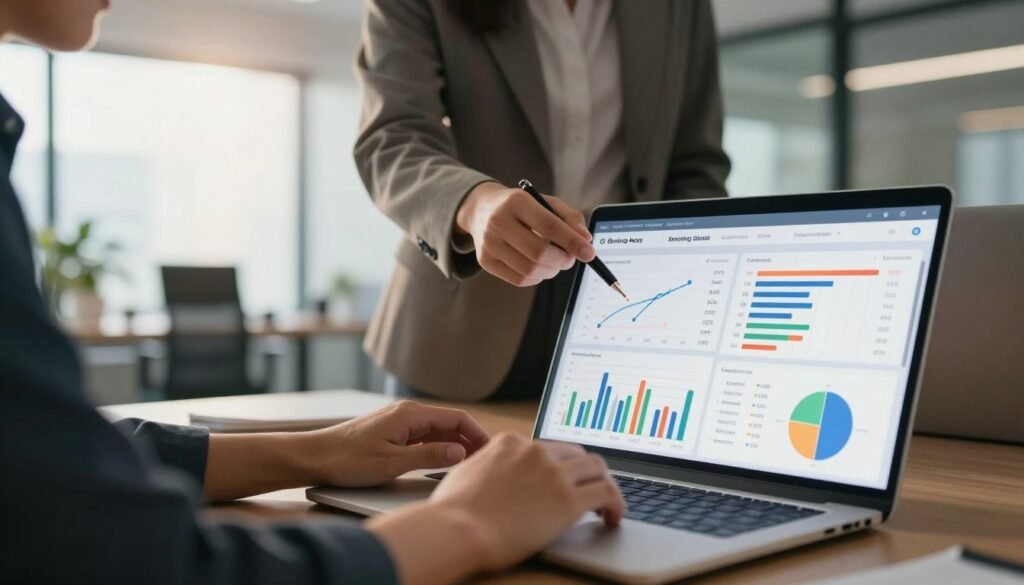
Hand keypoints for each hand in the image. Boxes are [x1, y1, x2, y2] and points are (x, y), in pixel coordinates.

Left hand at [305, 400, 489, 486]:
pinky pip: (425, 437)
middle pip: (450, 423)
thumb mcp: (392, 463)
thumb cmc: (348, 459)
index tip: (491, 451)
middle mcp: (407, 413)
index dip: (478, 434)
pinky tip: (446, 463)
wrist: (315, 457)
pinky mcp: (393, 432)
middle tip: (486, 462)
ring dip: (456, 445)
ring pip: (439, 431)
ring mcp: (400, 422)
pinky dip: (440, 447)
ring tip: (470, 465)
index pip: (457, 418)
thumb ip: (429, 456)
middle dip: (471, 440)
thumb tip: (460, 451)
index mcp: (410, 414)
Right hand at [366, 433, 623, 584]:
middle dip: (585, 471)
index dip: (559, 465)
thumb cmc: (451, 512)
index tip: (563, 478)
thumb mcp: (464, 472)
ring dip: (605, 484)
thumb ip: (483, 467)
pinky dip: (616, 503)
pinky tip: (613, 517)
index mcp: (510, 443)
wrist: (455, 530)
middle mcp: (535, 451)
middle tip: (589, 489)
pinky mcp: (567, 499)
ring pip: (597, 467)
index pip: (547, 448)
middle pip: (576, 453)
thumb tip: (486, 475)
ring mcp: (553, 473)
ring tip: (607, 504)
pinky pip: (606, 493)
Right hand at [455, 182, 595, 286]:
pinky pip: (520, 280)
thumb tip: (586, 240)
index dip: (572, 242)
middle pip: (539, 252)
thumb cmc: (521, 207)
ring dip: (552, 270)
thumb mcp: (546, 202)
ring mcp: (489, 243)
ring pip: (530, 270)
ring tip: (555, 262)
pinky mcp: (485, 261)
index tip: (589, 253)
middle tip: (571, 259)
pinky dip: (538, 277)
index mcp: (516, 201)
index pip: (549, 226)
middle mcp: (498, 222)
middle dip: (563, 260)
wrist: (481, 210)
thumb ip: (570, 218)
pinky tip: (539, 267)